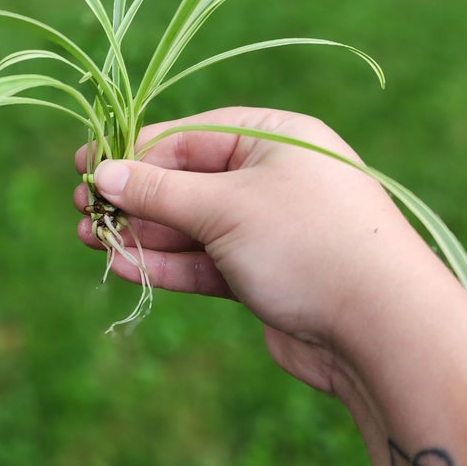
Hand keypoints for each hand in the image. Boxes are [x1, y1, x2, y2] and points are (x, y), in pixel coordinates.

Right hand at [75, 107, 439, 396]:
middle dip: (134, 198)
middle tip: (84, 211)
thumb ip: (160, 190)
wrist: (382, 331)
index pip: (190, 135)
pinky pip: (207, 263)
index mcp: (275, 138)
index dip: (135, 150)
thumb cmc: (307, 244)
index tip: (86, 165)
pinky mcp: (265, 276)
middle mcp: (274, 178)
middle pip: (188, 181)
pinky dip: (169, 265)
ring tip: (91, 240)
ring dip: (144, 234)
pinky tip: (124, 267)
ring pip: (193, 226)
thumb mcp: (226, 206)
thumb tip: (104, 171)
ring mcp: (270, 229)